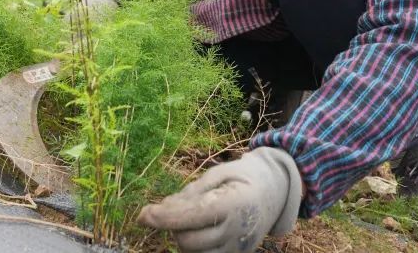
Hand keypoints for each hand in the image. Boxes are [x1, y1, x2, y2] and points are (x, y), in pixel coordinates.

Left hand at [137, 147, 301, 252]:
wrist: (276, 192)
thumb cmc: (243, 177)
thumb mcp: (218, 173)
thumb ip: (190, 193)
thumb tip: (161, 209)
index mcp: (232, 204)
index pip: (190, 216)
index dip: (163, 217)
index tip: (142, 214)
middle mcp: (235, 231)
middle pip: (187, 240)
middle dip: (173, 225)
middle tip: (173, 208)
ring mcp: (236, 248)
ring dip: (182, 236)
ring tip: (191, 217)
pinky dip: (194, 246)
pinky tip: (197, 229)